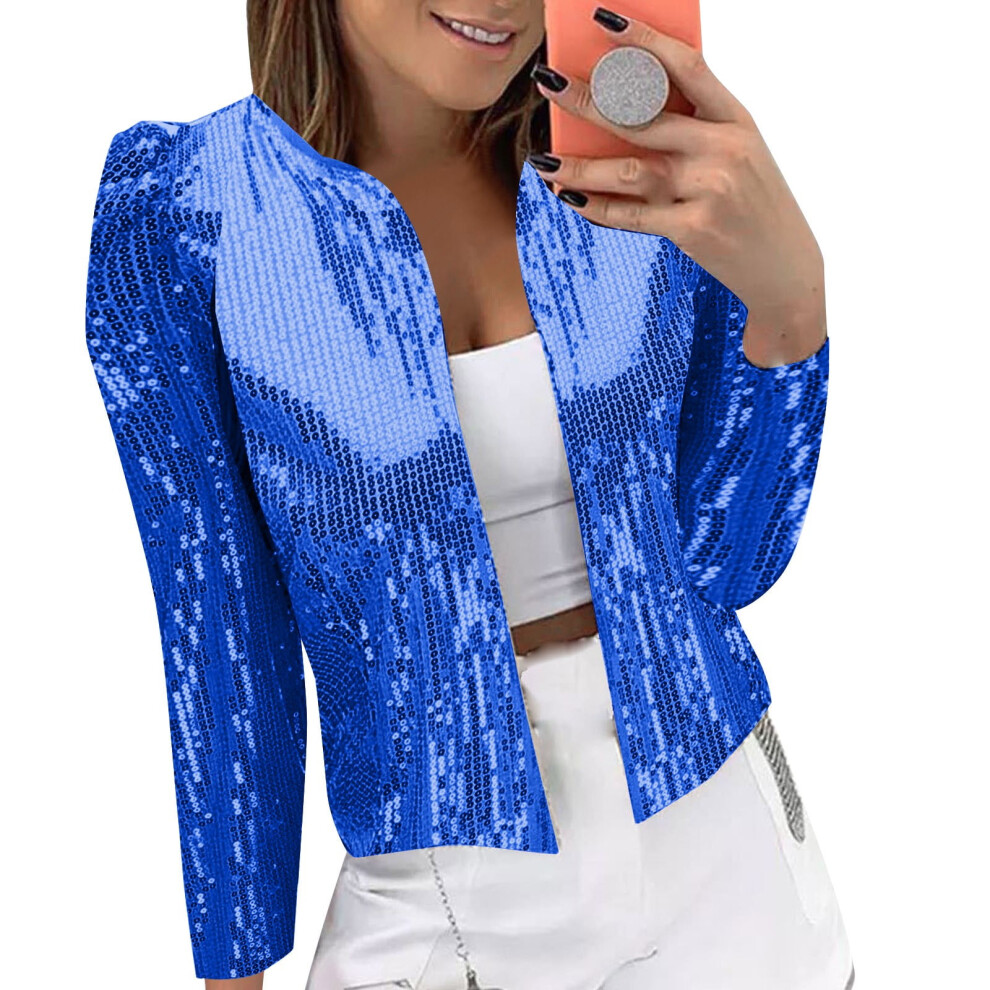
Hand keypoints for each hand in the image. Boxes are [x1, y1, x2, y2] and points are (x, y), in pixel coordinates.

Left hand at [529, 7, 826, 366]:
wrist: (785, 267)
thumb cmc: (755, 205)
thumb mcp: (741, 154)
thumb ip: (696, 130)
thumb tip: (624, 112)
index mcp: (736, 120)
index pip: (687, 66)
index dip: (644, 39)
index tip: (605, 21)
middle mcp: (723, 150)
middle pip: (643, 116)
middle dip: (589, 99)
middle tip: (550, 84)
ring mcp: (707, 190)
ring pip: (628, 170)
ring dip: (580, 165)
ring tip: (544, 160)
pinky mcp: (692, 230)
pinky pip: (630, 216)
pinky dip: (595, 207)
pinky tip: (570, 196)